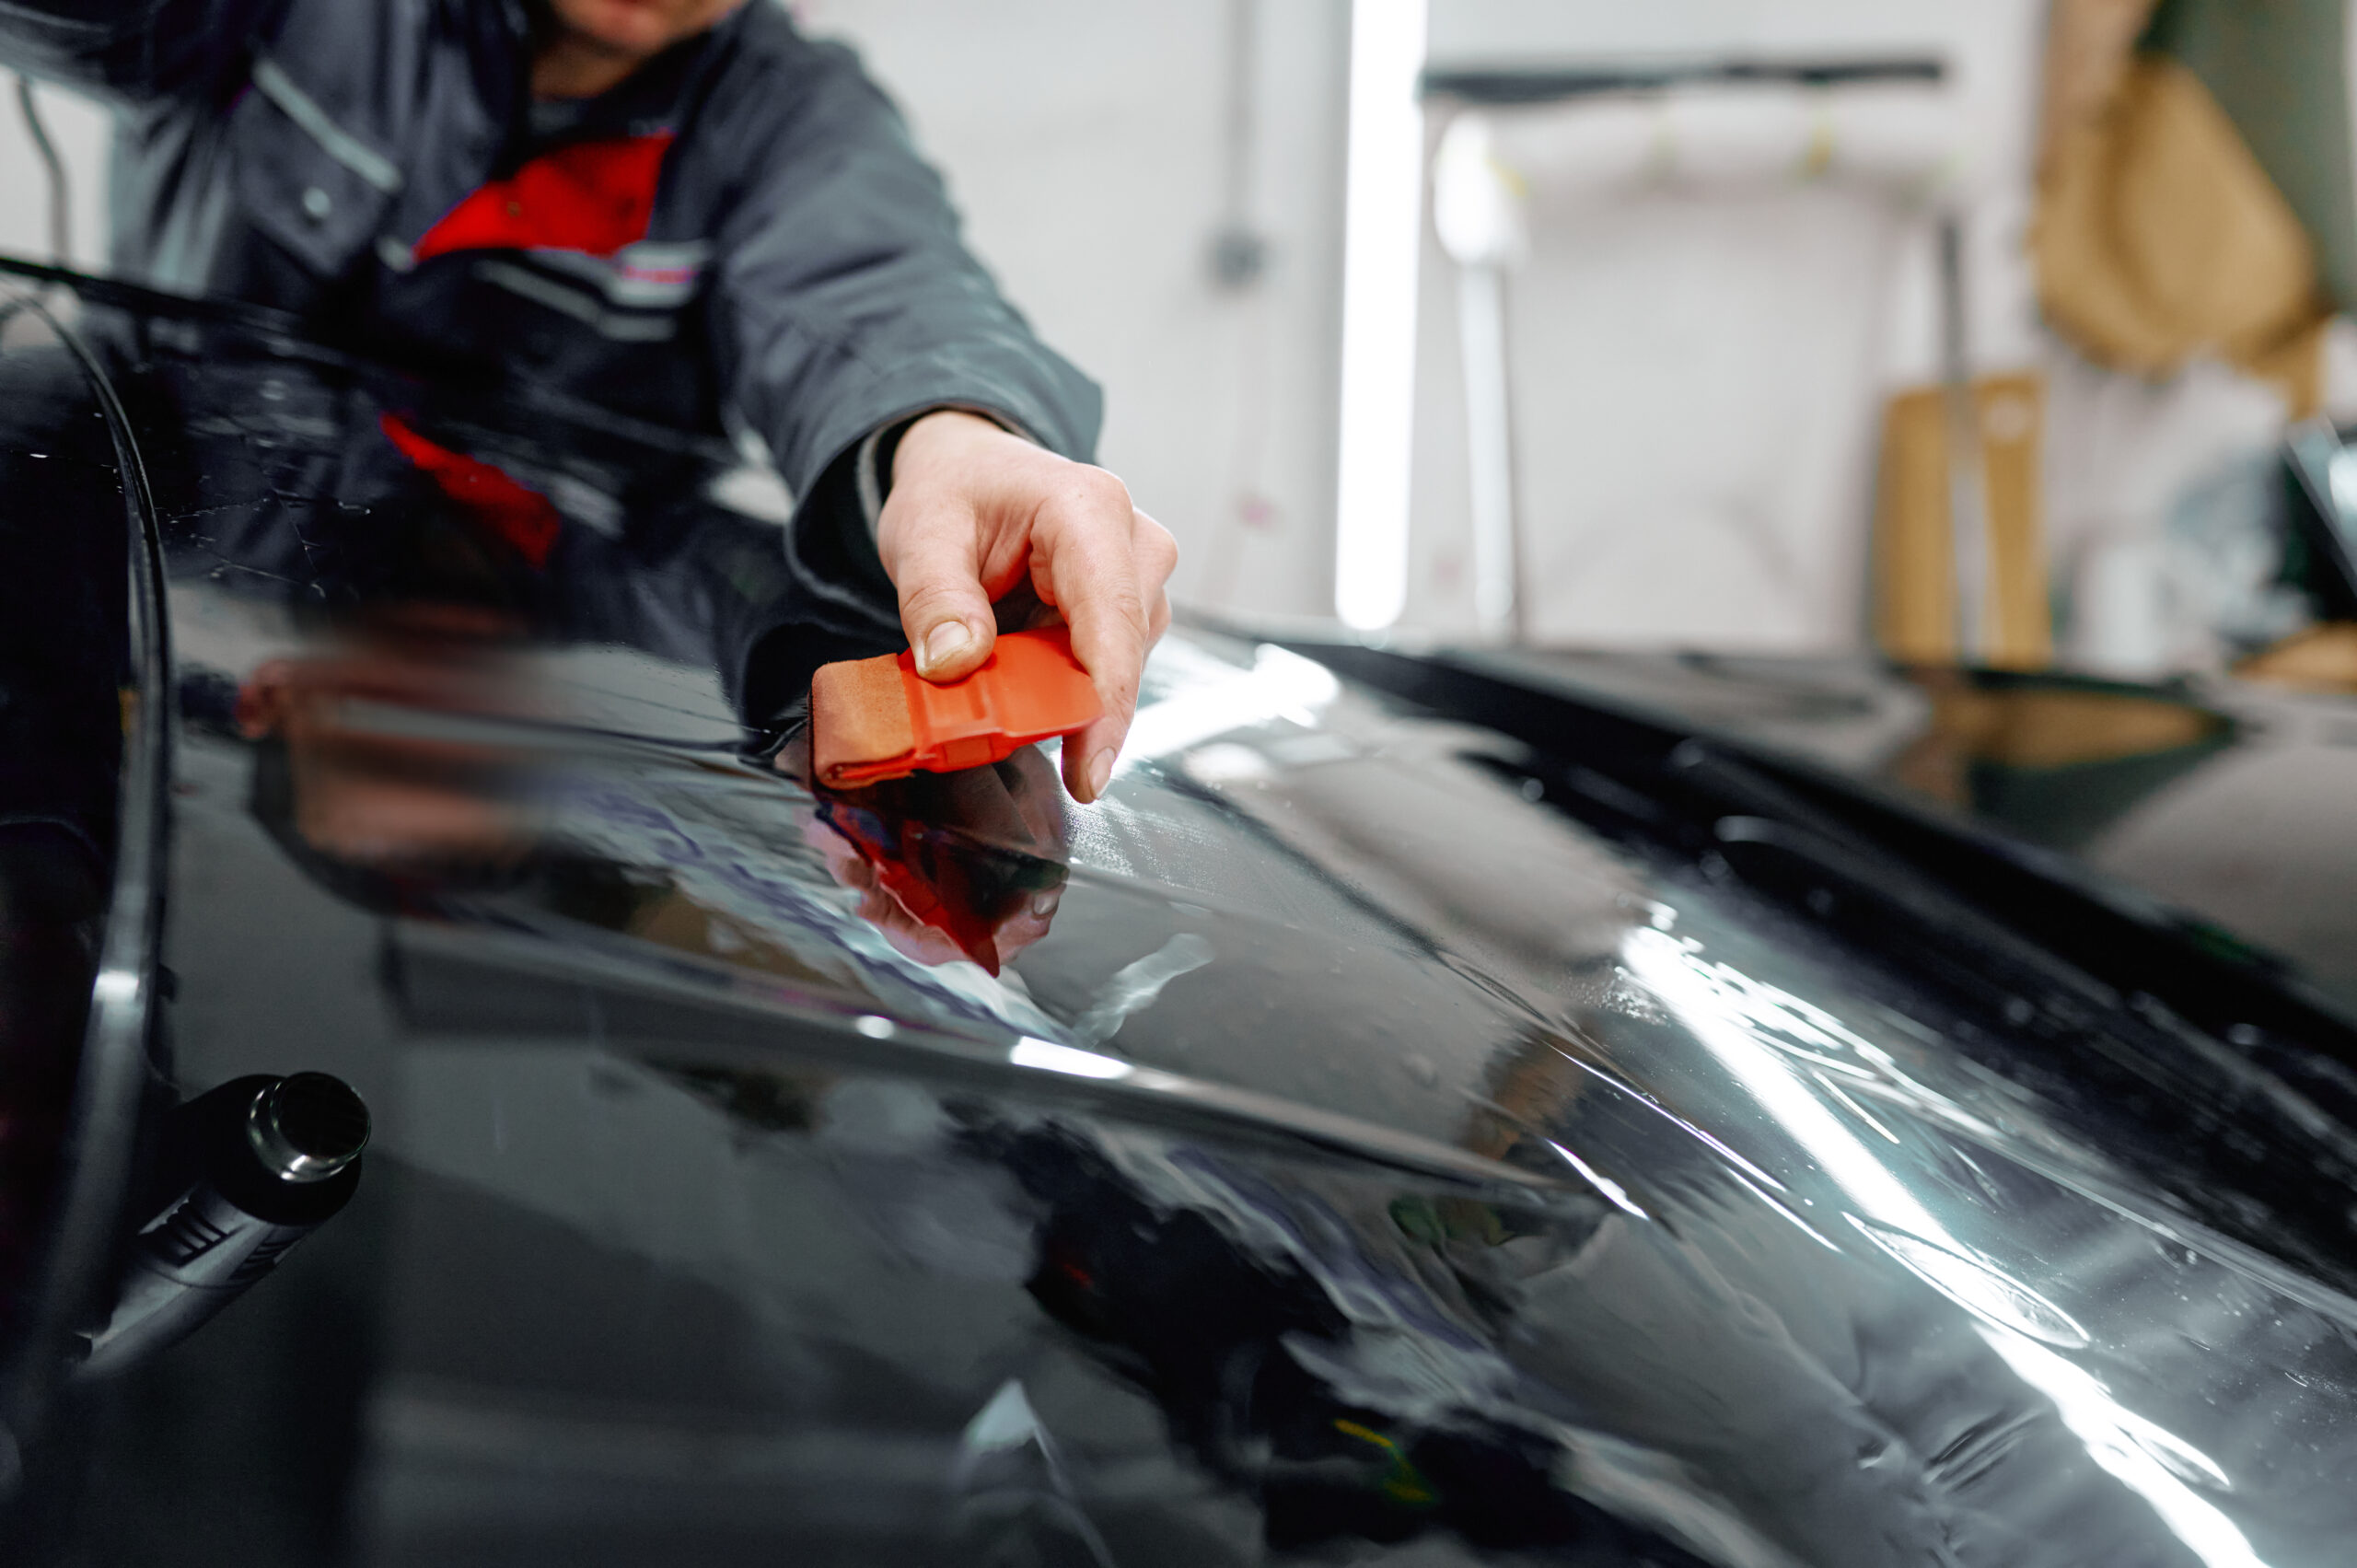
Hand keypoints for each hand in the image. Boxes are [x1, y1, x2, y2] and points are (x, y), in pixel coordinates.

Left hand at [876, 410, 1176, 802]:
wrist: (970, 468)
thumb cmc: (954, 490)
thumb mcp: (921, 532)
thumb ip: (935, 597)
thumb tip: (955, 664)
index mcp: (1088, 509)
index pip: (1114, 619)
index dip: (1106, 705)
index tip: (1088, 773)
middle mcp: (1132, 538)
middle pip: (1122, 651)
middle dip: (1068, 704)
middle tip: (998, 730)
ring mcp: (1139, 574)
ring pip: (1118, 664)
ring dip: (1060, 691)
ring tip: (997, 680)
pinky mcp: (1131, 604)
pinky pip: (1105, 664)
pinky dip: (1060, 682)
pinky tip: (1021, 673)